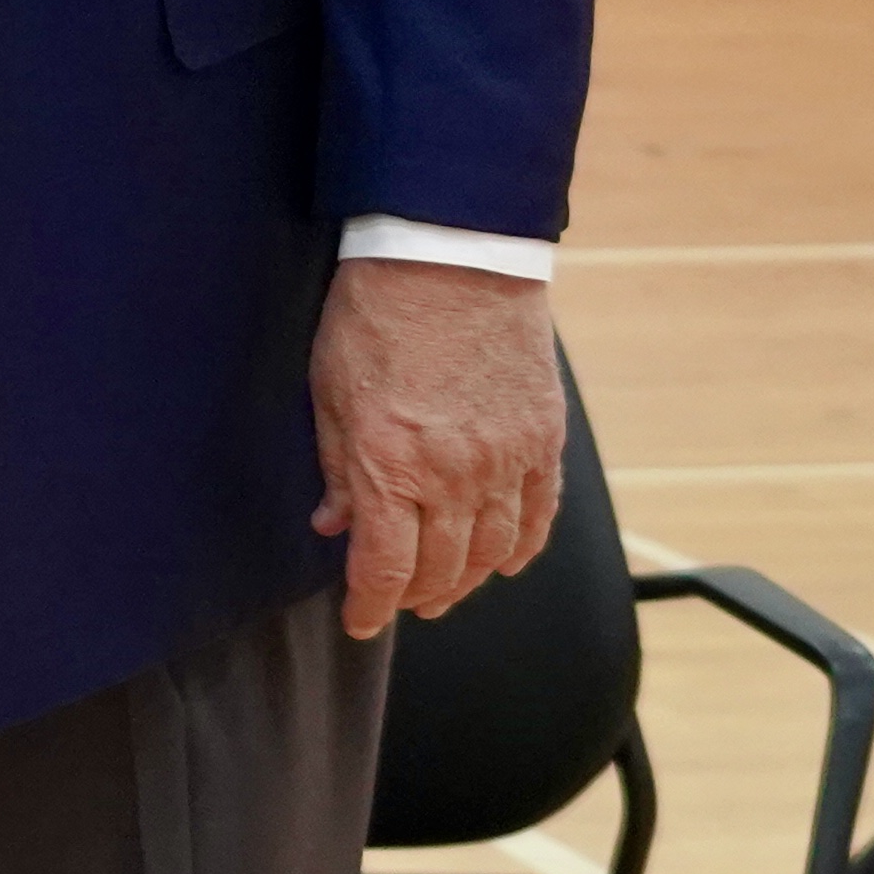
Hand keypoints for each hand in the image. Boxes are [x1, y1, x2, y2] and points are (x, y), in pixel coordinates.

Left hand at [310, 256, 564, 638]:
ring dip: (467, 581)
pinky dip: (521, 548)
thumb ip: (338, 467)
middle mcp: (455, 474)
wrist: (452, 252)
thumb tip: (335, 526)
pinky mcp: (543, 438)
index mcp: (392, 464)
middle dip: (414, 597)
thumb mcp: (330, 389)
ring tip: (444, 590)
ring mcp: (508, 459)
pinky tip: (504, 561)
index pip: (385, 568)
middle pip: (442, 571)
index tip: (358, 620)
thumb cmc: (378, 312)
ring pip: (494, 553)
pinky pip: (538, 516)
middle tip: (397, 603)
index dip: (370, 607)